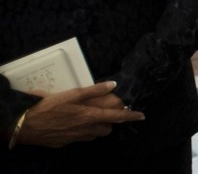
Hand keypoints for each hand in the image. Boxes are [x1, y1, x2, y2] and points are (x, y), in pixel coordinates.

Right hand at [17, 81, 145, 147]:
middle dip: (110, 121)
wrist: (25, 125)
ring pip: (95, 135)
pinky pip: (81, 138)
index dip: (130, 116)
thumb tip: (113, 85)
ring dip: (97, 127)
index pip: (117, 117)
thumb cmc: (49, 107)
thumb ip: (93, 90)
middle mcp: (86, 129)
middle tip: (105, 111)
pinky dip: (83, 132)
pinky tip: (74, 124)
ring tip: (90, 116)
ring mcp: (75, 138)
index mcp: (89, 116)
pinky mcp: (65, 142)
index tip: (141, 116)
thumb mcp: (72, 94)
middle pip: (107, 128)